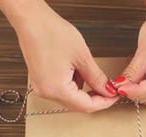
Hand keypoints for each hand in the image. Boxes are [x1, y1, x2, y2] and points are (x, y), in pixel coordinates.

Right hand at [0, 0, 118, 111]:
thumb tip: (107, 90)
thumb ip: (97, 77)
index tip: (114, 96)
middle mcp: (46, 92)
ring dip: (83, 89)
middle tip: (108, 87)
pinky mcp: (40, 81)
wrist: (31, 20)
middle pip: (77, 105)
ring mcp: (41, 88)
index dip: (104, 102)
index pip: (86, 106)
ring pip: (70, 97)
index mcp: (56, 89)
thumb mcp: (82, 56)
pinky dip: (73, 83)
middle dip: (94, 97)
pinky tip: (76, 68)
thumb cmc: (50, 32)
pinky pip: (61, 90)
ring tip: (88, 70)